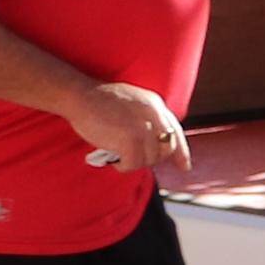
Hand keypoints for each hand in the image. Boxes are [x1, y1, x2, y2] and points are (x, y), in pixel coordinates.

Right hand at [62, 81, 189, 174]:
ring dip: (133, 162)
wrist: (80, 97)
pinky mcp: (131, 141)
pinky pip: (133, 164)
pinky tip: (112, 160)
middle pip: (165, 149)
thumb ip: (145, 119)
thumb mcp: (130, 104)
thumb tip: (153, 144)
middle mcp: (154, 115)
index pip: (175, 131)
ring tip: (117, 156)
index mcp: (154, 104)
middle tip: (131, 159)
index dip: (181, 152)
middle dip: (151, 159)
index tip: (184, 167)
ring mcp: (143, 128)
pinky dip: (122, 166)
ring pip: (149, 160)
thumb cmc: (97, 102)